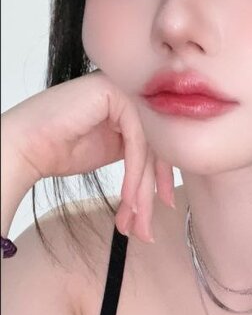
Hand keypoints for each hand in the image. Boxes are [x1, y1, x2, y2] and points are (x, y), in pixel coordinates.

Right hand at [1, 71, 175, 243]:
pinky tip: (128, 200)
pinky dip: (133, 175)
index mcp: (130, 101)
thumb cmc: (57, 149)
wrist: (24, 146)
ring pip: (148, 147)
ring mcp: (123, 88)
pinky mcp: (115, 94)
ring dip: (140, 191)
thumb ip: (137, 153)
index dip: (162, 177)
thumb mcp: (110, 152)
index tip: (164, 206)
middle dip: (150, 192)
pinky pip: (137, 141)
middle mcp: (130, 90)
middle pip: (156, 144)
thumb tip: (164, 178)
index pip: (158, 140)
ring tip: (135, 220)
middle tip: (146, 226)